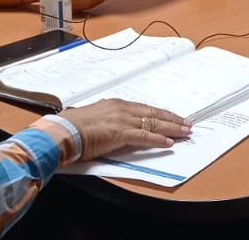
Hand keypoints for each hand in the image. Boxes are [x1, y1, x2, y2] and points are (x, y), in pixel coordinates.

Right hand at [58, 99, 190, 159]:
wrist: (61, 131)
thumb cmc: (71, 127)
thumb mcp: (94, 118)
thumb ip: (107, 119)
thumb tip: (112, 126)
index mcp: (116, 104)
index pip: (145, 108)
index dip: (161, 113)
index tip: (173, 117)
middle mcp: (121, 109)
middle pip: (154, 113)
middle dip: (172, 119)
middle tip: (187, 123)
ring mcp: (122, 120)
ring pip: (153, 123)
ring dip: (171, 128)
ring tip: (185, 132)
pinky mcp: (119, 133)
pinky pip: (144, 136)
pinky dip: (158, 140)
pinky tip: (169, 142)